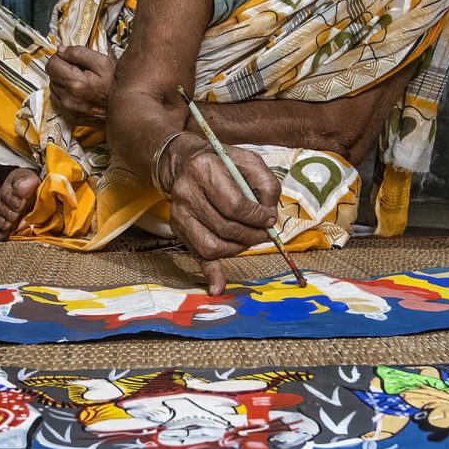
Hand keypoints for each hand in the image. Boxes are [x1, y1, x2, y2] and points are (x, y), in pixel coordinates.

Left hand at [46, 45, 115, 126]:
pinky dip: (66, 94)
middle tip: (81, 72)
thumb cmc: (115, 85)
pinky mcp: (69, 118)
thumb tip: (60, 50)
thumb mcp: (102, 62)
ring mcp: (68, 111)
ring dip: (64, 83)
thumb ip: (79, 52)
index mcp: (75, 84)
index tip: (71, 60)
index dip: (60, 58)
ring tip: (82, 83)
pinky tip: (80, 93)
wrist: (126, 110)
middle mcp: (68, 99)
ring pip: (54, 88)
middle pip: (52, 76)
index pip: (51, 65)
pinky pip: (58, 100)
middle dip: (63, 71)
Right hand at [162, 138, 281, 293]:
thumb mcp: (248, 161)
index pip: (234, 205)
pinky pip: (196, 255)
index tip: (269, 219)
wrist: (185, 163)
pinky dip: (210, 274)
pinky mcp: (179, 229)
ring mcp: (179, 214)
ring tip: (249, 238)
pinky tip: (218, 287)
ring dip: (238, 248)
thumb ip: (266, 184)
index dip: (256, 217)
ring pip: (213, 246)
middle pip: (225, 228)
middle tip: (265, 233)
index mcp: (204, 170)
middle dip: (252, 235)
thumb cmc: (222, 162)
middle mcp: (186, 193)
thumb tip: (270, 216)